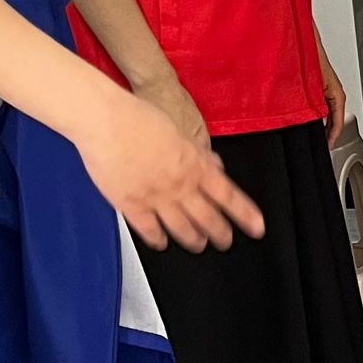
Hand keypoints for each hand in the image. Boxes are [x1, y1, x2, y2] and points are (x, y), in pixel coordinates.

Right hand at [79, 88, 262, 251]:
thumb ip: (198, 152)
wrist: (105, 120)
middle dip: (221, 234)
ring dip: (194, 239)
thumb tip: (213, 163)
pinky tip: (162, 243)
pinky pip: (149, 229)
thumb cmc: (139, 118)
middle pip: (208, 218)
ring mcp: (156, 197)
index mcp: (195, 166)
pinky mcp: (130, 204)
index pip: (229, 196)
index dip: (245, 214)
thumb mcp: (180, 130)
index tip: (257, 226)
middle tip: (226, 241)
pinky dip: (158, 239)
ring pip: (183, 228)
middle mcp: (180, 185)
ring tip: (199, 244)